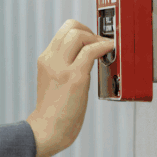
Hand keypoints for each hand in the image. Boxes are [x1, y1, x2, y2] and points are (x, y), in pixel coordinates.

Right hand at [25, 19, 115, 156]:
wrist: (48, 129)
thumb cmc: (53, 110)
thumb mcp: (52, 80)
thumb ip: (63, 65)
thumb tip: (85, 56)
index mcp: (46, 59)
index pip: (63, 31)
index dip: (81, 30)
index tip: (92, 39)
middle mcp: (52, 60)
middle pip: (71, 27)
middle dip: (90, 30)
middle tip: (100, 42)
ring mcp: (62, 68)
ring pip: (79, 35)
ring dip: (97, 38)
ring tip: (106, 47)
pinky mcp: (75, 77)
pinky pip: (91, 52)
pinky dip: (104, 47)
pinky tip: (110, 50)